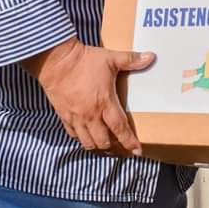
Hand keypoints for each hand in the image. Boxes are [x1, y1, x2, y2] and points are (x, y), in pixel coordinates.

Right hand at [22, 38, 153, 155]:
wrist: (56, 61)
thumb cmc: (85, 60)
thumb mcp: (111, 58)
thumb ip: (131, 59)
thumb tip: (151, 56)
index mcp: (105, 103)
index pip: (120, 129)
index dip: (129, 142)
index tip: (137, 151)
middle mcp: (91, 115)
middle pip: (104, 142)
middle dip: (114, 147)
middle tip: (121, 146)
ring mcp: (76, 118)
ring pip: (88, 142)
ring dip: (98, 146)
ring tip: (105, 144)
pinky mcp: (64, 116)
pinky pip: (74, 135)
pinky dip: (82, 138)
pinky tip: (87, 136)